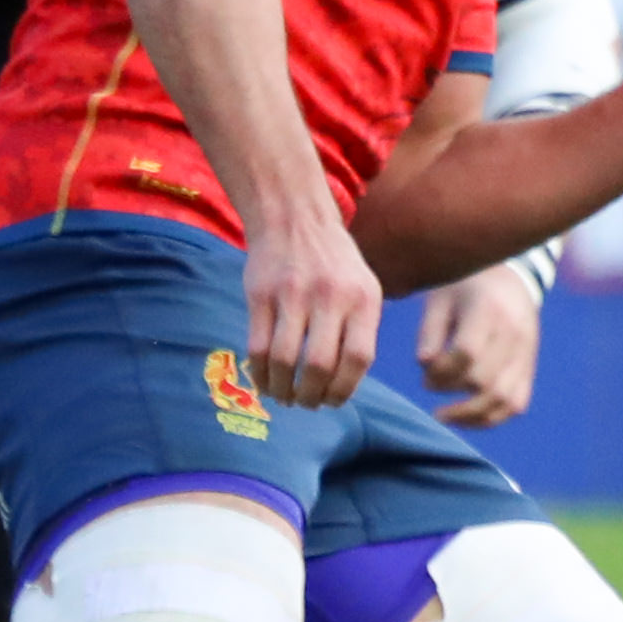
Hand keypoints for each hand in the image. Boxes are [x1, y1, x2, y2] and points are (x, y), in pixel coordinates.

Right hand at [243, 207, 383, 409]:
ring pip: (285, 360)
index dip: (345, 389)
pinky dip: (260, 373)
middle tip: (307, 404)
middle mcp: (329, 296)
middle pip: (320, 364)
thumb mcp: (365, 287)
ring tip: (285, 398)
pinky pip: (258, 346)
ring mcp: (292, 294)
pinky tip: (265, 382)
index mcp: (363, 298)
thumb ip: (361, 330)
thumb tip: (346, 385)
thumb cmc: (334, 263)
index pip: (359, 357)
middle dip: (312, 396)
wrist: (294, 217)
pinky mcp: (259, 295)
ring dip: (283, 389)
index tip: (333, 402)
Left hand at [416, 267, 542, 427]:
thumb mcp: (440, 298)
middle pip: (483, 379)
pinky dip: (490, 418)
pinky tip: (466, 418)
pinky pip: (516, 404)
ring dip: (469, 415)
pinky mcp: (529, 368)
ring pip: (503, 399)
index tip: (425, 371)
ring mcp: (526, 353)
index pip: (468, 352)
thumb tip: (425, 364)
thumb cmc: (465, 288)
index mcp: (489, 309)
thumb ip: (430, 330)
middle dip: (450, 388)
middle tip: (429, 383)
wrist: (511, 279)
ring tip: (443, 415)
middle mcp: (514, 333)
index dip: (442, 370)